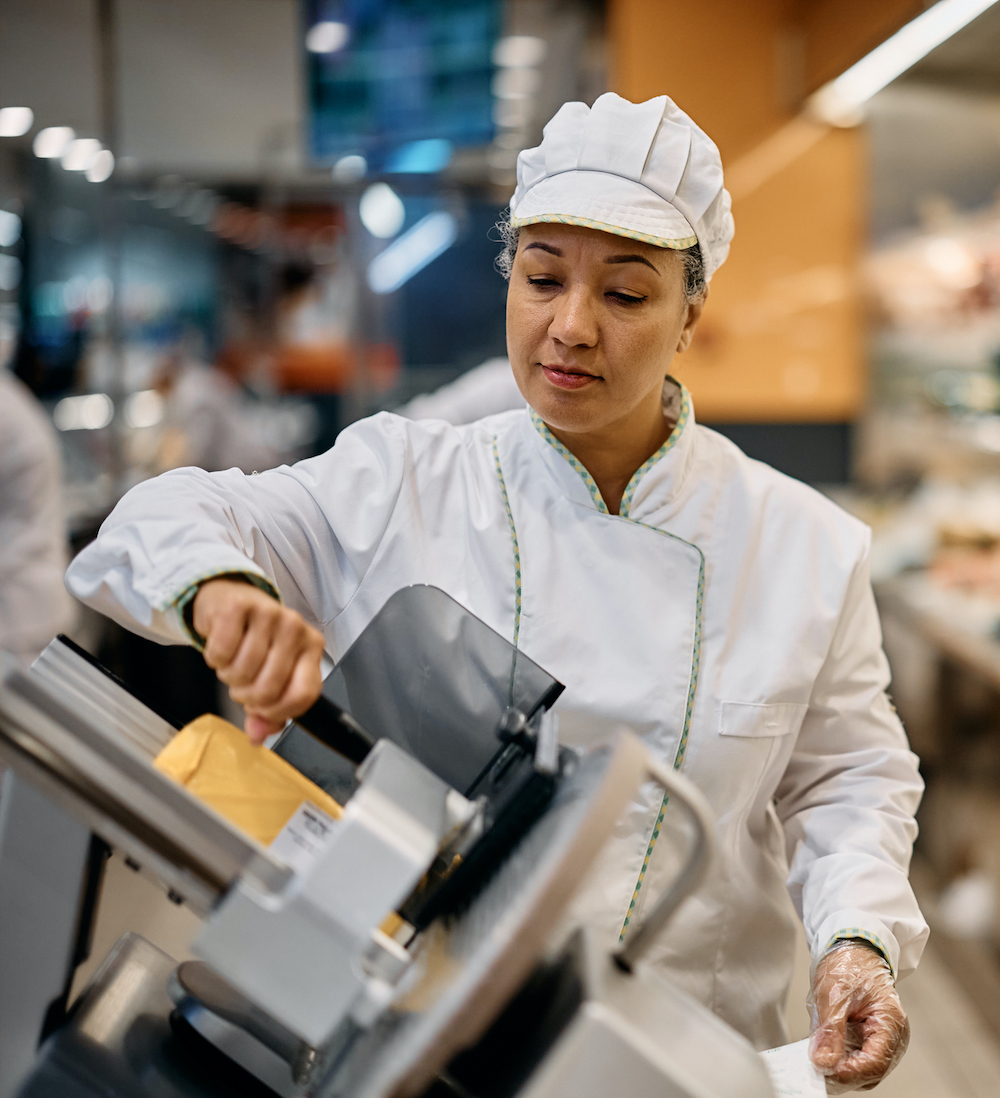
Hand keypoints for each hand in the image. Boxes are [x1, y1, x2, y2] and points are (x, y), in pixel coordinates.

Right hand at [192, 578, 324, 743]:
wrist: (230, 598)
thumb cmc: (254, 639)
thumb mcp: (270, 673)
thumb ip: (268, 710)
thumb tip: (258, 735)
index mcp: (311, 647)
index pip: (303, 695)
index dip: (277, 713)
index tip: (262, 712)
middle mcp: (295, 628)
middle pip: (269, 689)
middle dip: (246, 697)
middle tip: (241, 685)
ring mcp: (269, 614)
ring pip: (242, 672)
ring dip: (229, 677)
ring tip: (232, 663)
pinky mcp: (239, 606)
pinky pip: (221, 653)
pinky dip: (214, 658)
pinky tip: (221, 648)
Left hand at [809, 942, 909, 1092]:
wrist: (853, 948)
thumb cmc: (849, 964)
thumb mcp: (834, 993)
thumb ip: (830, 1030)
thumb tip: (823, 1063)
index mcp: (890, 1022)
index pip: (875, 1063)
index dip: (850, 1072)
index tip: (824, 1070)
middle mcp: (892, 1036)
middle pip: (871, 1071)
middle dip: (843, 1073)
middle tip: (815, 1069)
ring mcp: (882, 1039)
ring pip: (863, 1069)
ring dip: (841, 1068)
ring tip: (817, 1060)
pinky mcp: (870, 1038)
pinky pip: (857, 1057)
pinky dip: (841, 1059)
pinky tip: (824, 1053)